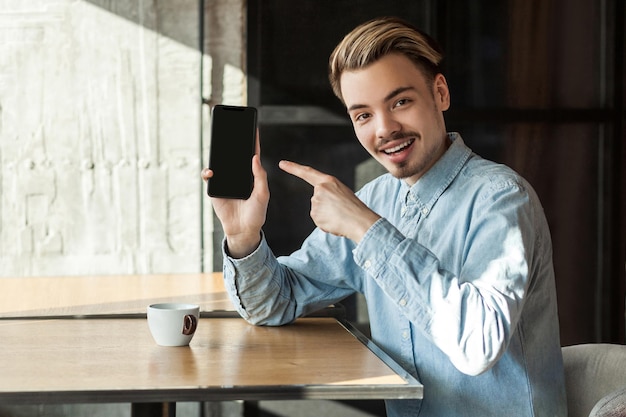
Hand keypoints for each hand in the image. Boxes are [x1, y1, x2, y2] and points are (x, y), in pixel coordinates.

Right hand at [201, 133, 268, 257]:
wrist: (242, 230)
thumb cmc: (256, 213)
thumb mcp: (262, 194)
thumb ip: (260, 177)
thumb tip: (255, 158)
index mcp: (251, 175)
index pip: (251, 155)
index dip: (252, 142)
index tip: (252, 128)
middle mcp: (238, 175)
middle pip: (234, 156)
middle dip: (232, 143)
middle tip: (231, 130)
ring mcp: (225, 181)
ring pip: (220, 163)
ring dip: (218, 154)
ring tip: (218, 145)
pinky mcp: (215, 189)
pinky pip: (209, 177)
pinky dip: (208, 173)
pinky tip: (211, 172)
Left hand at [279, 160, 379, 242]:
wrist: (360, 221)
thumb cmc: (354, 208)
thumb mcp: (342, 192)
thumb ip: (328, 193)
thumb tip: (321, 205)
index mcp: (328, 181)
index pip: (307, 172)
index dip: (293, 168)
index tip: (282, 164)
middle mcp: (319, 190)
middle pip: (316, 198)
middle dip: (325, 206)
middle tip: (340, 210)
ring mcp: (316, 202)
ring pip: (317, 210)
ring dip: (326, 215)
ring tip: (339, 216)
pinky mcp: (315, 215)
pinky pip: (318, 220)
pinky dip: (325, 223)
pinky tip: (335, 222)